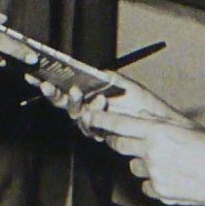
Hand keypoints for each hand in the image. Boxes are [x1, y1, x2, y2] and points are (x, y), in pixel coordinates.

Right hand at [30, 69, 194, 125]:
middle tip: (48, 86)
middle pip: (66, 101)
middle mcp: (91, 105)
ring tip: (82, 96)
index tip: (41, 77)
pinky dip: (90, 121)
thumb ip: (109, 79)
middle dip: (55, 93)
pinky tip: (95, 113)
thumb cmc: (148, 106)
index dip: (54, 82)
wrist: (163, 129)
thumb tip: (93, 71)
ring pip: (76, 114)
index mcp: (94, 90)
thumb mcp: (129, 87)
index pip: (68, 85)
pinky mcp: (102, 133)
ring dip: (76, 106)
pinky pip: (89, 127)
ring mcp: (95, 120)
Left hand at [75, 108, 204, 205]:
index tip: (90, 118)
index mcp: (157, 133)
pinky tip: (171, 178)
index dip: (102, 121)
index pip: (119, 124)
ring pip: (133, 166)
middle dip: (120, 141)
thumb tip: (137, 116)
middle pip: (119, 145)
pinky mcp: (158, 192)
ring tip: (166, 163)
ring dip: (142, 162)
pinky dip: (153, 181)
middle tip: (129, 141)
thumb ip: (157, 122)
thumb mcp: (184, 128)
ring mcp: (153, 174)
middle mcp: (151, 153)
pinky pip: (146, 185)